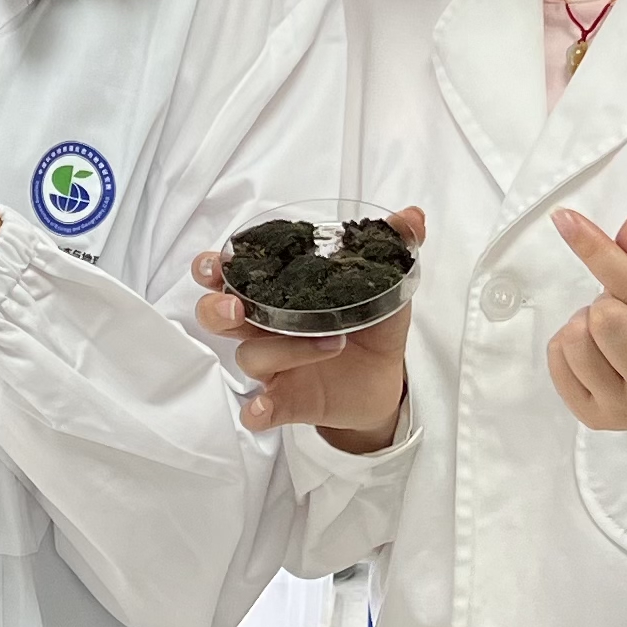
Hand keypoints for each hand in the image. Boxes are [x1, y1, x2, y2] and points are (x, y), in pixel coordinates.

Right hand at [196, 205, 420, 453]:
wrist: (386, 378)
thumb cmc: (371, 326)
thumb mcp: (387, 284)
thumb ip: (395, 247)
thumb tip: (413, 217)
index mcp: (279, 291)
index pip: (231, 274)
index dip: (213, 268)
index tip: (215, 265)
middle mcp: (266, 327)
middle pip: (218, 316)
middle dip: (218, 308)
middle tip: (239, 307)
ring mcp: (274, 366)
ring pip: (250, 356)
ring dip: (284, 350)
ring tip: (331, 343)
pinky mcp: (287, 400)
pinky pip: (260, 408)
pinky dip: (257, 410)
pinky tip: (261, 409)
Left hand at [544, 197, 626, 435]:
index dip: (599, 251)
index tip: (565, 219)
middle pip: (604, 319)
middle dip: (607, 301)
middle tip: (626, 310)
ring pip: (576, 340)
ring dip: (586, 323)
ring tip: (611, 333)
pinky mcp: (596, 419)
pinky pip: (557, 361)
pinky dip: (568, 345)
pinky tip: (596, 352)